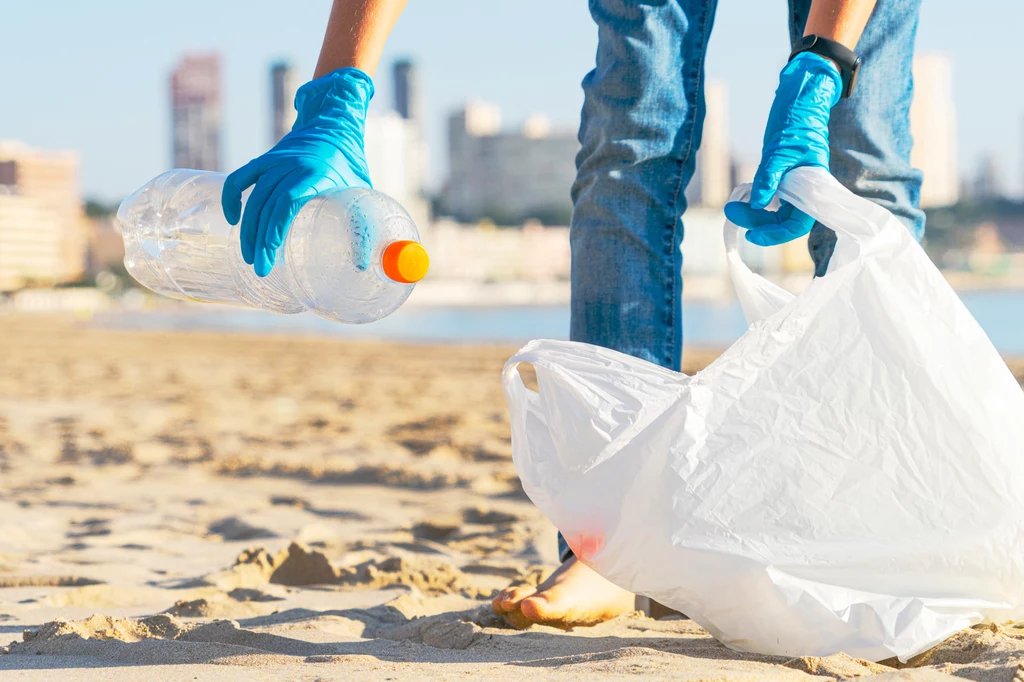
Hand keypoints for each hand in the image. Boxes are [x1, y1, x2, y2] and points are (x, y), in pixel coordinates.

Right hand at [221, 67, 373, 276]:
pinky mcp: (264, 161)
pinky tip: (233, 220)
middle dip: (260, 239)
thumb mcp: (362, 195)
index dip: (276, 228)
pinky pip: (239, 178)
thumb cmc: (351, 167)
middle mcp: (291, 167)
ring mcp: (274, 162)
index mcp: (315, 174)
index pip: (288, 202)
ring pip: (253, 198)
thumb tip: (362, 266)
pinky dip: (232, 198)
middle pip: (267, 206)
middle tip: (260, 267)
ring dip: (248, 229)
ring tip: (250, 255)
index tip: (271, 253)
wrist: (334, 127)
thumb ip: (364, 228)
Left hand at [724, 52, 840, 245]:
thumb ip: (769, 179)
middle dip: (758, 222)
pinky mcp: (785, 178)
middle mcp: (807, 191)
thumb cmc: (795, 123)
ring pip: (776, 212)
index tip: (751, 235)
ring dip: (754, 214)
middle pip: (784, 221)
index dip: (776, 234)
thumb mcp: (779, 152)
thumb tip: (756, 205)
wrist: (800, 101)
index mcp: (814, 188)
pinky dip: (757, 202)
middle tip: (730, 212)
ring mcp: (796, 186)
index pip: (798, 223)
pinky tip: (743, 198)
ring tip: (732, 207)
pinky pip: (772, 198)